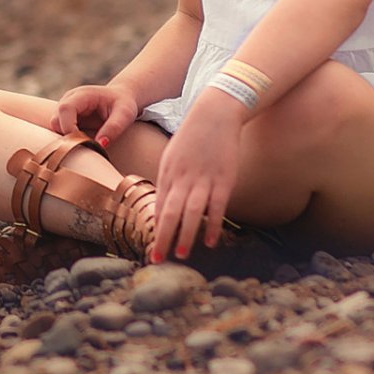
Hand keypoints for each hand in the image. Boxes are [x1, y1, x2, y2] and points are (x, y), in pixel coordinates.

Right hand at [51, 84, 138, 147]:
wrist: (121, 97)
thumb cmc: (124, 104)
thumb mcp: (125, 115)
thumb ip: (113, 128)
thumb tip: (100, 145)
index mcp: (82, 95)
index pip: (65, 109)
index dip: (69, 128)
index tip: (83, 143)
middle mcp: (69, 100)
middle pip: (55, 120)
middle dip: (67, 137)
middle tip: (86, 147)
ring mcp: (65, 109)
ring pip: (54, 127)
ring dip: (66, 139)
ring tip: (86, 145)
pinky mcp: (66, 118)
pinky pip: (59, 131)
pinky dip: (67, 140)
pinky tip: (82, 144)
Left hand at [150, 91, 247, 261]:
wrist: (215, 113)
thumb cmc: (193, 137)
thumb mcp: (173, 156)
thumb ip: (169, 182)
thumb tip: (165, 208)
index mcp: (167, 172)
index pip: (158, 206)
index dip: (153, 229)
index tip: (150, 249)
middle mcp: (182, 177)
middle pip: (169, 213)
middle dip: (162, 238)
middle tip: (157, 260)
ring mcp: (203, 178)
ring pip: (191, 213)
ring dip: (185, 236)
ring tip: (180, 255)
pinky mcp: (224, 178)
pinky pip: (217, 206)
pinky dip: (212, 225)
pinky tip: (209, 241)